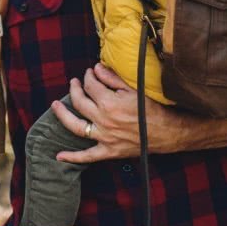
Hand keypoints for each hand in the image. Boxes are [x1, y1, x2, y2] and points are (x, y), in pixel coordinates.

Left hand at [51, 63, 226, 162]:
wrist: (172, 132)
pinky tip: (59, 156)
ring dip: (62, 116)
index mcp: (110, 103)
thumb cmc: (156, 108)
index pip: (91, 85)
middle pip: (79, 102)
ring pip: (75, 127)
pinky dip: (72, 157)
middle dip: (75, 88)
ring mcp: (105, 137)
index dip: (88, 76)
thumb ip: (113, 78)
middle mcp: (104, 120)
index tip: (89, 72)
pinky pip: (88, 156)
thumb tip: (95, 68)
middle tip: (75, 81)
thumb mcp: (135, 88)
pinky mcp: (109, 151)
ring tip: (54, 105)